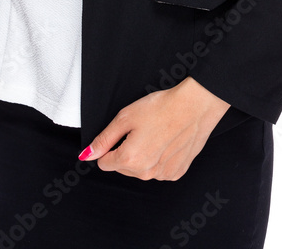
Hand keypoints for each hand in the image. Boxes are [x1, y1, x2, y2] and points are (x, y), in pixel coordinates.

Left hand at [79, 76, 230, 180]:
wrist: (194, 107)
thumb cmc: (162, 107)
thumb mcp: (125, 117)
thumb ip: (103, 139)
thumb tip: (86, 155)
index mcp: (129, 159)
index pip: (104, 162)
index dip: (109, 146)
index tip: (121, 133)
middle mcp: (145, 173)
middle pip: (122, 167)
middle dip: (125, 151)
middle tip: (140, 129)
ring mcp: (162, 175)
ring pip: (141, 170)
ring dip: (143, 156)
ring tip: (155, 133)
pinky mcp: (176, 173)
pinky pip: (159, 170)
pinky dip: (159, 158)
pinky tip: (166, 141)